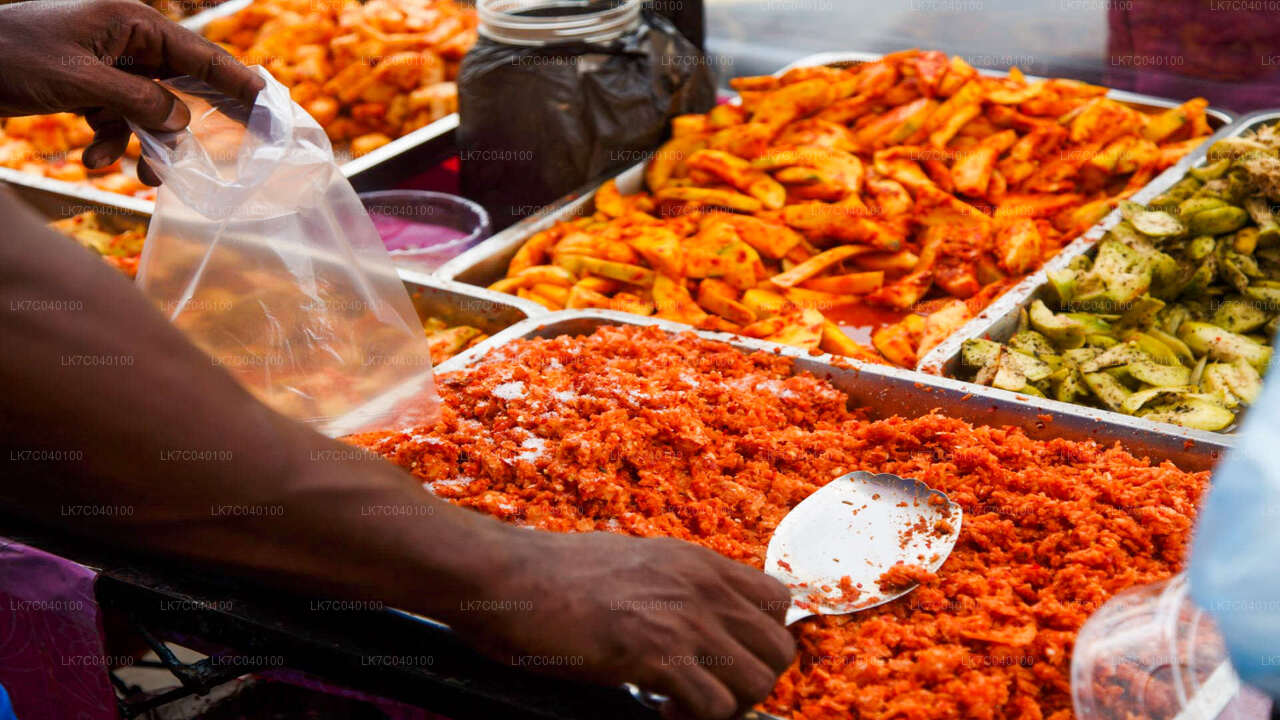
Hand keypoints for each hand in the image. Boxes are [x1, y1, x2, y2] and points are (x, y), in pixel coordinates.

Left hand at [0, 0, 263, 183]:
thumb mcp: (80, 80)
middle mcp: (125, 40)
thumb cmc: (10, 56)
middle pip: (181, 84)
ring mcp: (106, 64)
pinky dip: (110, 143)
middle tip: (237, 151)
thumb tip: (183, 122)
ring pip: (150, 111)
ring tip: (139, 175)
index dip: (239, 82)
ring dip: (146, 145)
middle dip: (193, 124)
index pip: (200, 55)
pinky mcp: (87, 86)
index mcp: (131, 22)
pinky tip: (91, 160)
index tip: (272, 106)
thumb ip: (139, 102)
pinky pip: (118, 120)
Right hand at [451, 532, 795, 719]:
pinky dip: (694, 719)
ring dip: (727, 705)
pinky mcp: (656, 655)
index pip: (778, 602)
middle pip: (779, 649)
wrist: (511, 578)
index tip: (727, 658)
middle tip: (709, 689)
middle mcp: (702, 587)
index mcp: (699, 561)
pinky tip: (660, 709)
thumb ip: (676, 583)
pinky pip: (714, 706)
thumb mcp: (636, 560)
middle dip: (752, 680)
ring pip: (758, 683)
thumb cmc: (557, 574)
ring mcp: (683, 620)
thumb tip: (695, 615)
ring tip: (684, 702)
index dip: (760, 639)